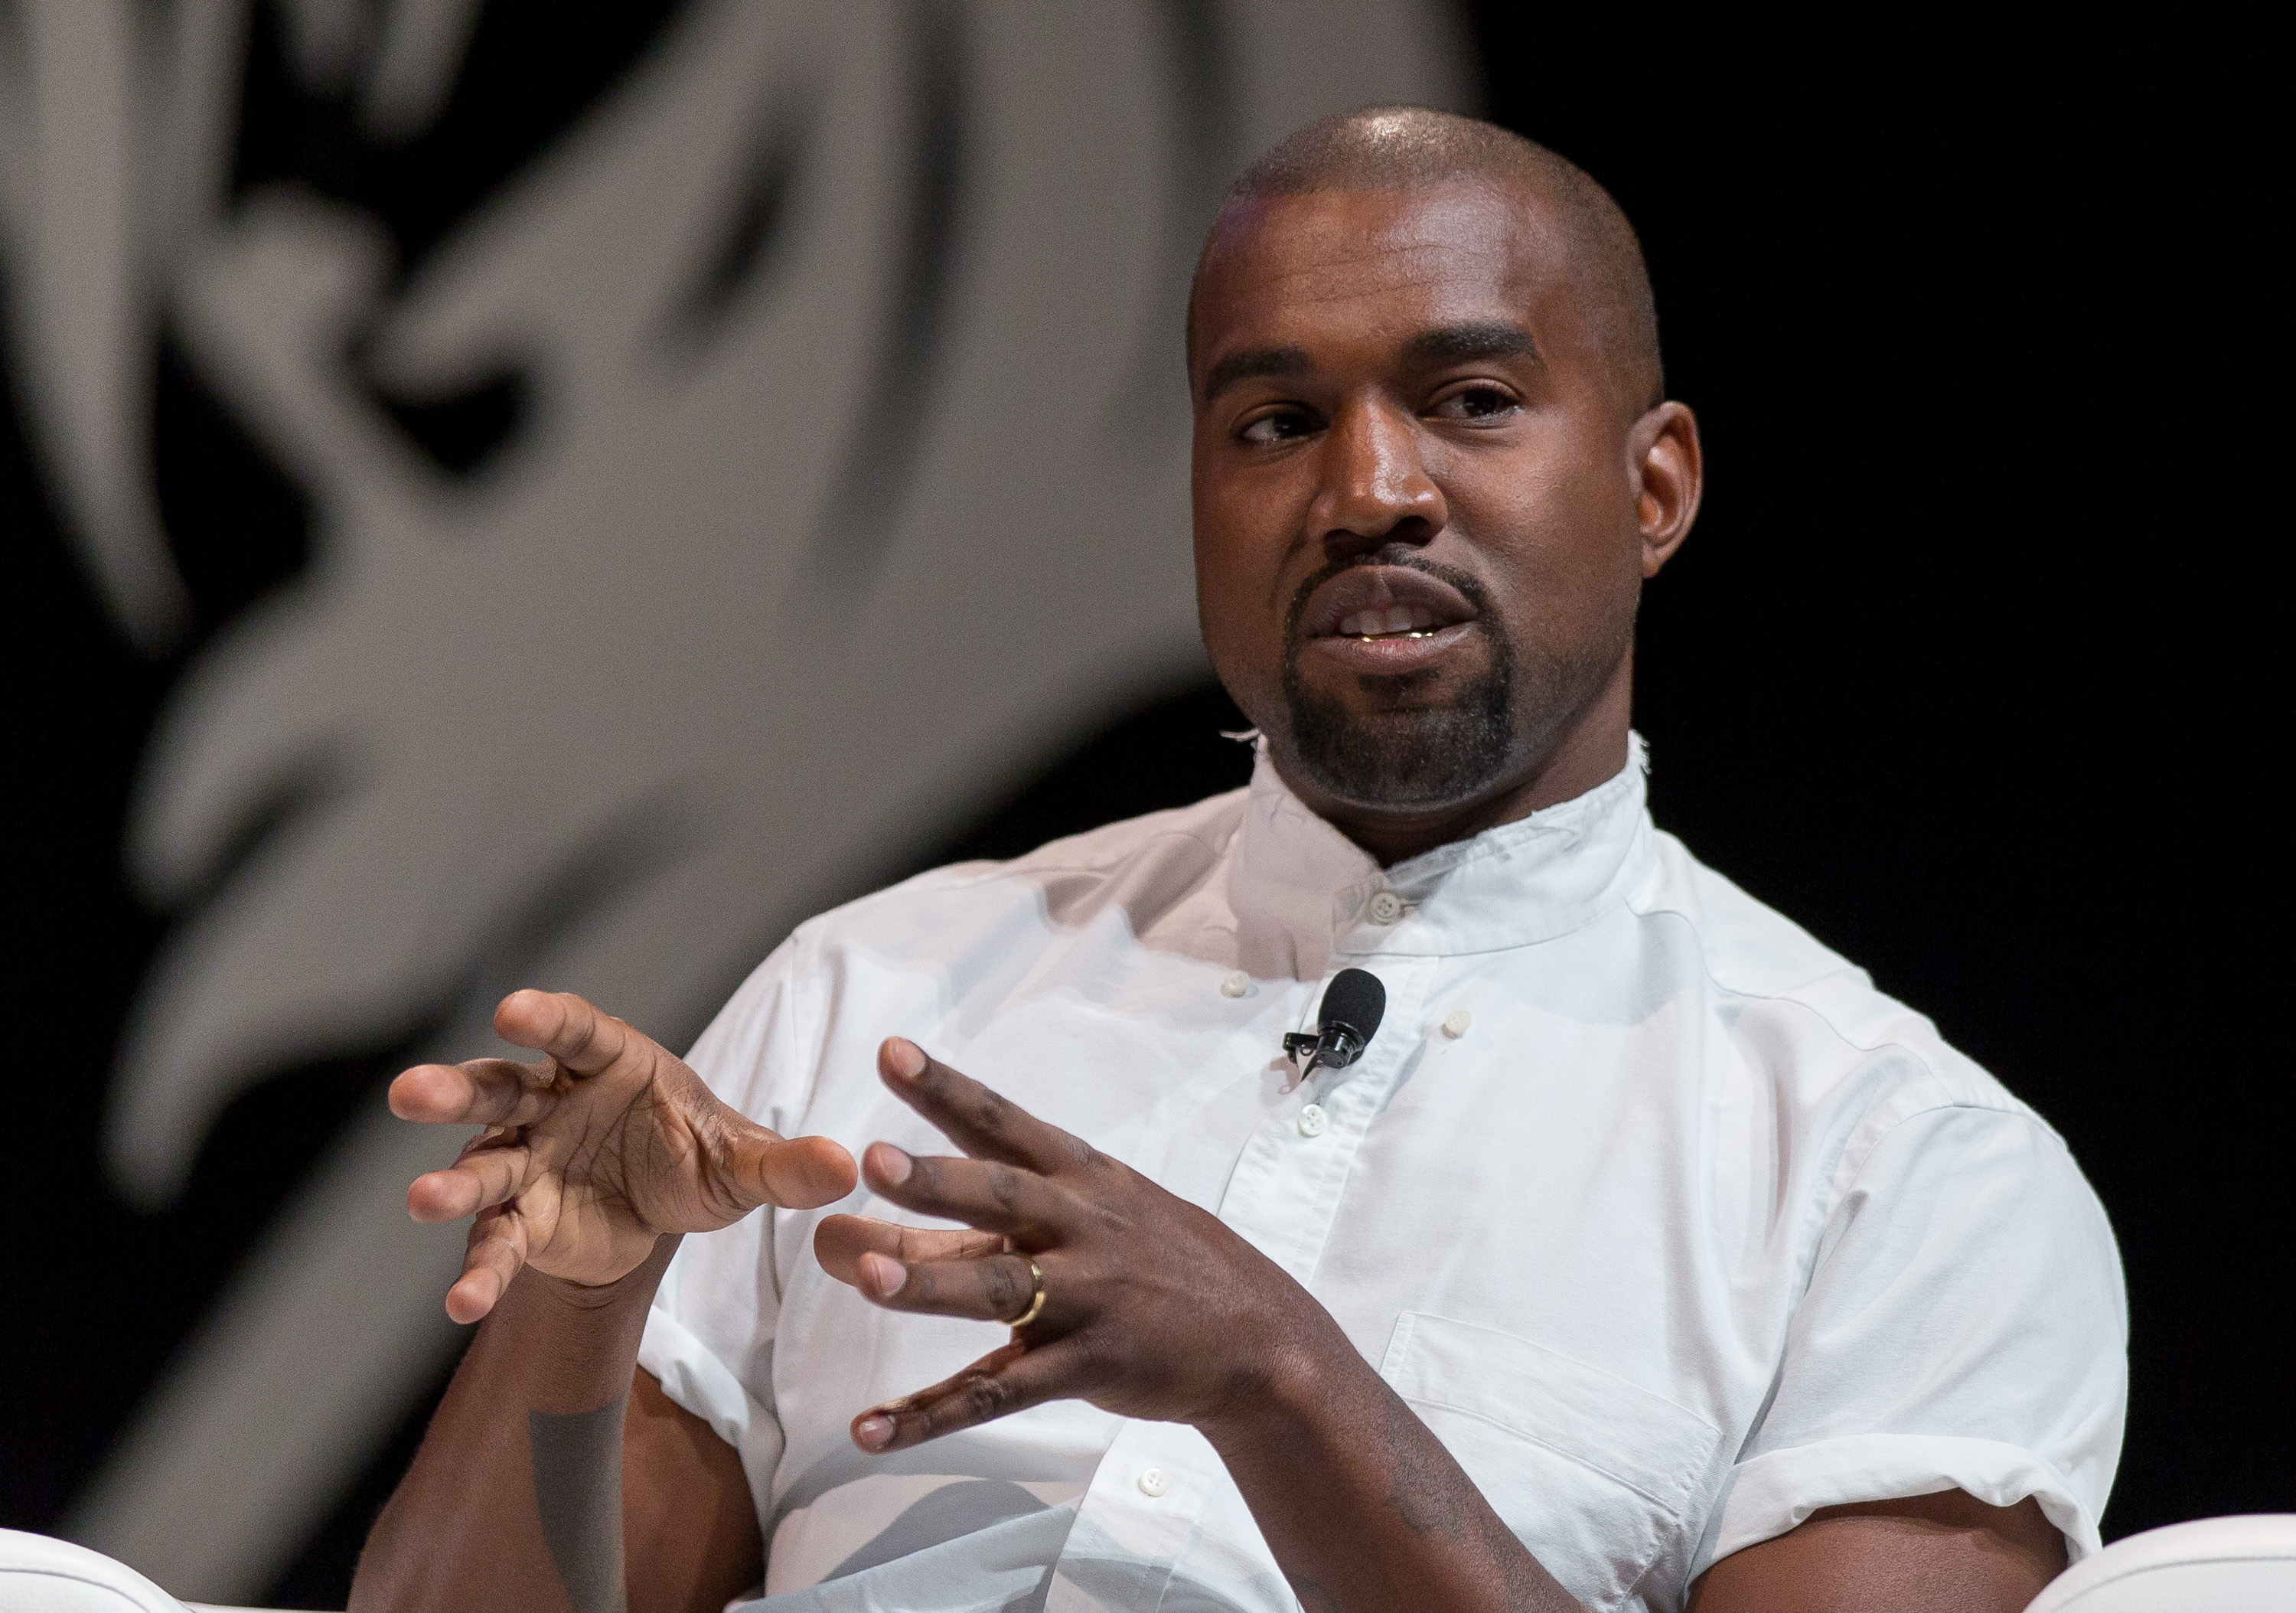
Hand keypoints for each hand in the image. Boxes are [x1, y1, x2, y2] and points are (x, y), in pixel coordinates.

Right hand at [392, 988, 856, 1321]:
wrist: (664, 1213)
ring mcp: (527, 1161)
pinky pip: (495, 1243)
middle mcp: (554, 1105)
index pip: (575, 1032)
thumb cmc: (698, 1158)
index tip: (512, 1010)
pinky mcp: (521, 1221)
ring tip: (422, 1201)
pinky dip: (479, 1272)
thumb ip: (788, 1166)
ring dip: (448, 1182)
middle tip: (410, 1094)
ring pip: (479, 1162)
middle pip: (498, 1088)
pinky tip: (462, 1304)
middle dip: (455, 1090)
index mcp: (611, 1065)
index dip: (545, 1019)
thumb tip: (846, 1166)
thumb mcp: (746, 1165)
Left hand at [814, 1038, 1341, 1451]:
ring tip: (868, 1278)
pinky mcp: (1087, 1366)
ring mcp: (1087, 1298)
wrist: (1259, 1335)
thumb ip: (975, 1228)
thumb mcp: (1087, 1219)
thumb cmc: (1157, 1261)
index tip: (892, 1053)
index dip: (946, 1088)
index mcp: (1080, 1177)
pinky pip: (1001, 1392)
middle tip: (874, 1161)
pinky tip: (871, 1429)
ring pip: (1000, 1291)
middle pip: (1001, 1197)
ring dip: (931, 1284)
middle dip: (937, 1179)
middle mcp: (1081, 1227)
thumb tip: (864, 1234)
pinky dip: (932, 1415)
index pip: (1003, 1123)